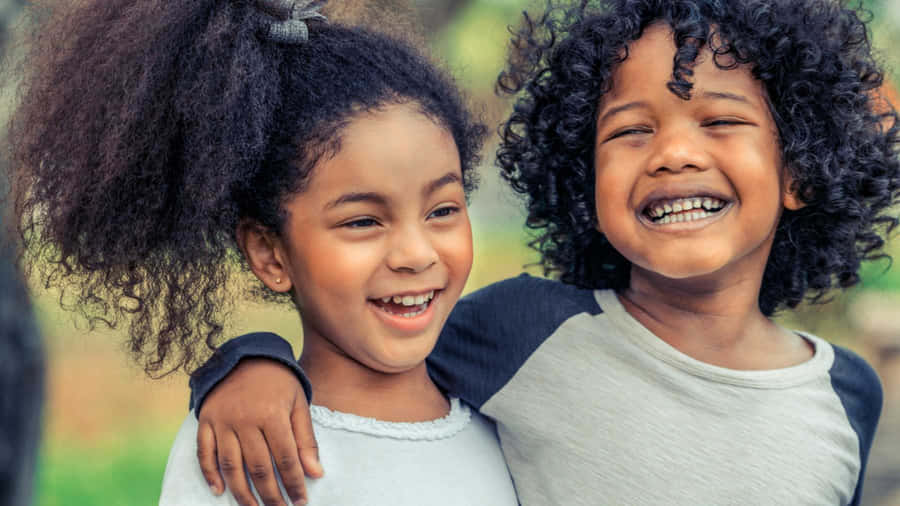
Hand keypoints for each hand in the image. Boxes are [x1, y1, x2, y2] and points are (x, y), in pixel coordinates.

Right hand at [196, 357, 321, 505]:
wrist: (246, 356)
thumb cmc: (278, 382)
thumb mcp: (299, 404)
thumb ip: (306, 439)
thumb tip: (316, 474)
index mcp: (272, 414)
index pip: (285, 458)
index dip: (294, 483)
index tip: (301, 501)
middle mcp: (245, 419)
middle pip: (257, 467)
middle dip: (271, 495)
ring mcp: (222, 421)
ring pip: (230, 465)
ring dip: (242, 492)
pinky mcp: (206, 420)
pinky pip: (204, 452)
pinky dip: (209, 474)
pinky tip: (219, 491)